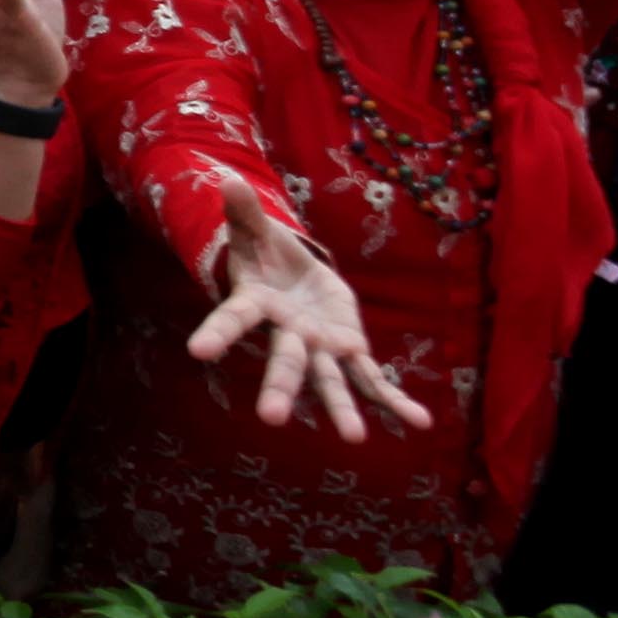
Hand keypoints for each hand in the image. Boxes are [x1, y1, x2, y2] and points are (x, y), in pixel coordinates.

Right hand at [185, 167, 434, 441]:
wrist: (294, 277)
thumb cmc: (266, 255)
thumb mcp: (256, 231)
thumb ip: (244, 212)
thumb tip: (229, 179)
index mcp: (258, 304)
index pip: (234, 319)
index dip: (217, 333)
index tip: (198, 352)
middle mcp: (288, 334)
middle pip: (284, 362)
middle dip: (279, 389)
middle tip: (271, 419)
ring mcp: (320, 347)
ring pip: (330, 381)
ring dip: (342, 409)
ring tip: (354, 439)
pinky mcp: (349, 349)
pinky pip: (374, 380)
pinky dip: (395, 402)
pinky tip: (419, 423)